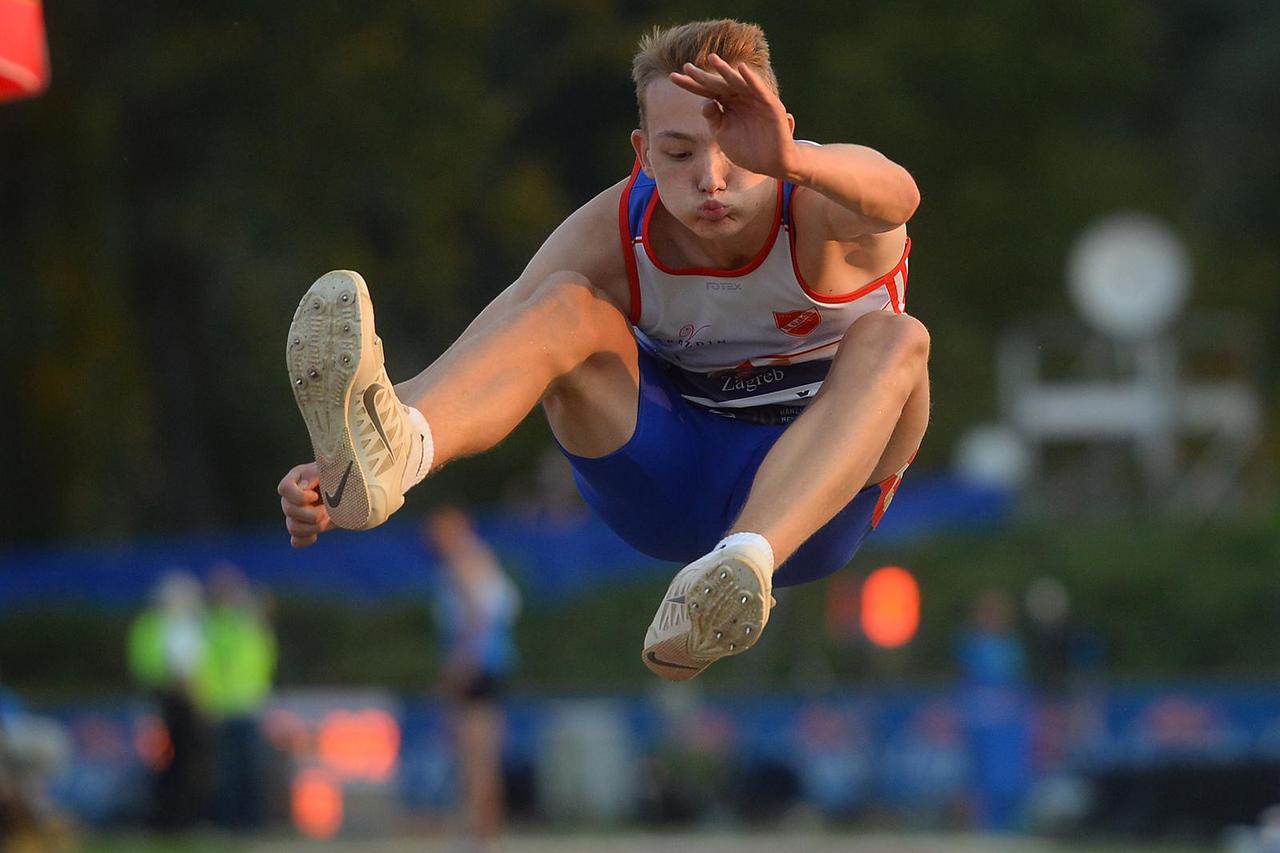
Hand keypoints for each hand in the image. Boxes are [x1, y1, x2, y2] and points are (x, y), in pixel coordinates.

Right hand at [277, 462, 333, 547]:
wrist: (347, 490)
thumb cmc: (339, 476)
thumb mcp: (331, 470)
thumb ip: (319, 474)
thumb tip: (305, 486)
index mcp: (296, 479)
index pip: (284, 489)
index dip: (299, 496)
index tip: (316, 496)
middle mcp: (291, 497)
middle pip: (289, 511)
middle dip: (312, 513)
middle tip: (329, 509)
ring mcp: (294, 515)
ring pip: (293, 528)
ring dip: (314, 527)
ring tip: (328, 518)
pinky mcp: (302, 528)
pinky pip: (297, 541)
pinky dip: (308, 539)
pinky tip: (318, 533)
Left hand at [670, 53, 799, 179]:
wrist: (770, 164)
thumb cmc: (746, 150)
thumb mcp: (723, 135)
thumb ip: (713, 119)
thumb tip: (704, 103)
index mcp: (726, 105)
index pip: (705, 92)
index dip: (691, 84)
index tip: (673, 77)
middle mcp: (739, 98)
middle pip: (718, 84)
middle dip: (703, 76)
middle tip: (687, 66)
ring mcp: (754, 99)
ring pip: (737, 83)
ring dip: (726, 71)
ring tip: (712, 60)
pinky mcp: (769, 105)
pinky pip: (759, 90)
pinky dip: (751, 79)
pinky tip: (740, 69)